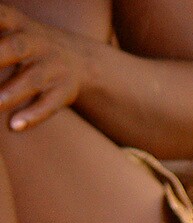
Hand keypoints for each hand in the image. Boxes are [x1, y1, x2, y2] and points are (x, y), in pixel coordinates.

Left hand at [0, 5, 87, 130]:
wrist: (81, 59)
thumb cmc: (26, 44)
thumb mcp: (7, 27)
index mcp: (15, 23)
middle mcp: (35, 43)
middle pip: (14, 48)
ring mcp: (52, 68)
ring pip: (31, 81)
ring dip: (8, 93)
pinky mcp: (64, 91)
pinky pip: (49, 105)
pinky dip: (33, 116)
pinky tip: (15, 126)